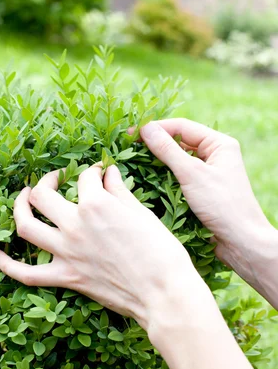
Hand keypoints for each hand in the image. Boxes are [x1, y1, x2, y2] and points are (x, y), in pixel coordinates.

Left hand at [0, 164, 214, 341]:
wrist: (164, 293)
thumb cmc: (162, 252)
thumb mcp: (141, 213)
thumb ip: (119, 191)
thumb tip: (109, 173)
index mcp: (96, 204)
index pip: (86, 178)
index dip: (92, 171)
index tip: (98, 173)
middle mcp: (74, 224)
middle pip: (43, 194)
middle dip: (47, 179)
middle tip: (56, 178)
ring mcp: (66, 252)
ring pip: (26, 225)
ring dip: (18, 207)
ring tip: (23, 197)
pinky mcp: (66, 278)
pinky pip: (27, 273)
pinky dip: (8, 265)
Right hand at [140, 119, 277, 300]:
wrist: (240, 242)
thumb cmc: (222, 205)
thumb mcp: (191, 174)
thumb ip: (167, 150)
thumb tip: (145, 128)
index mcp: (219, 143)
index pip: (181, 127)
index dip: (155, 128)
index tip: (130, 132)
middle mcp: (215, 154)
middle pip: (178, 141)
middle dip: (154, 143)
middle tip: (127, 146)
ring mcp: (208, 172)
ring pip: (177, 159)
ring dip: (157, 160)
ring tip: (132, 160)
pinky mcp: (202, 189)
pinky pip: (178, 176)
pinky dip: (163, 176)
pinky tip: (146, 178)